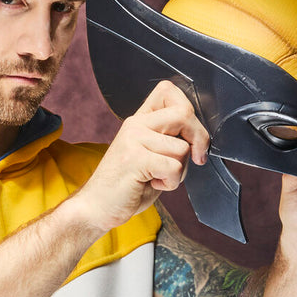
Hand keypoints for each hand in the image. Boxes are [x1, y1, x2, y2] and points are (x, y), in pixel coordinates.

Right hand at [73, 81, 209, 233]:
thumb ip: (169, 139)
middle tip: (195, 158)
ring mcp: (133, 140)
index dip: (188, 110)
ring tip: (158, 177)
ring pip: (182, 147)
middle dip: (199, 139)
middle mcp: (135, 125)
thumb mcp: (150, 154)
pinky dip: (171, 183)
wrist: (97, 206)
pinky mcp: (135, 159)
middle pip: (184, 113)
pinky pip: (174, 167)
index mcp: (139, 120)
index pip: (168, 91)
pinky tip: (153, 184)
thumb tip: (200, 135)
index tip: (191, 136)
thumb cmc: (126, 185)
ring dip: (180, 170)